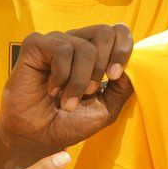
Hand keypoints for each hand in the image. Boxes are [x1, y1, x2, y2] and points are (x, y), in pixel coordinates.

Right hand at [0, 25, 134, 157]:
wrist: (39, 137)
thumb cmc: (70, 122)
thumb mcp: (107, 108)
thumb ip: (123, 87)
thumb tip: (132, 66)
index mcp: (95, 52)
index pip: (118, 31)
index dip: (123, 50)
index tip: (115, 76)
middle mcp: (76, 42)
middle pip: (105, 32)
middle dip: (103, 66)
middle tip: (91, 91)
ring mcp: (55, 42)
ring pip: (84, 47)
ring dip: (80, 81)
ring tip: (67, 99)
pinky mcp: (35, 45)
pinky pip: (61, 49)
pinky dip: (62, 75)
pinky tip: (51, 88)